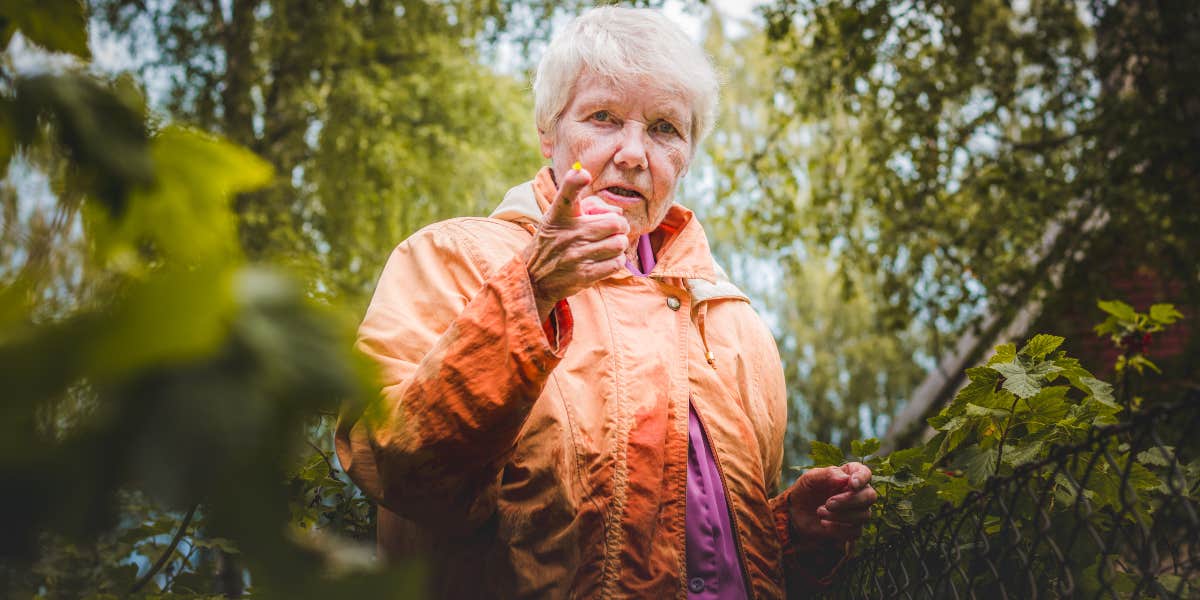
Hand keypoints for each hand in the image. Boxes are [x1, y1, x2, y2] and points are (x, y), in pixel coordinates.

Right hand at [525, 166, 629, 319]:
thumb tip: (617, 212)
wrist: (534, 277)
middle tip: (613, 230)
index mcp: (559, 214)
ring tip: (608, 246)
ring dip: (618, 245)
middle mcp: (568, 233)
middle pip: (614, 223)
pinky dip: (616, 261)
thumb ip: (588, 205)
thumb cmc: (554, 240)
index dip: (575, 182)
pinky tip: (606, 259)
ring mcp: (576, 255)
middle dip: (620, 226)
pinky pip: (616, 263)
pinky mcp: (584, 274)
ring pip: (619, 243)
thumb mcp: (560, 217)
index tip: (583, 175)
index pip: (566, 194)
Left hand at [785, 462, 875, 546]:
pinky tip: (824, 523)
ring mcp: (857, 512)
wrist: (796, 513)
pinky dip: (839, 528)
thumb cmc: (806, 490)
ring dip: (841, 515)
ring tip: (820, 512)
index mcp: (849, 475)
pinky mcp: (852, 529)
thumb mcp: (810, 479)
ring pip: (864, 515)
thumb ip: (827, 474)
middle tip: (828, 503)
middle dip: (849, 501)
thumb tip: (845, 478)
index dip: (862, 478)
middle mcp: (858, 493)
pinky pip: (856, 531)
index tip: (851, 484)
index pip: (865, 473)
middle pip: (870, 496)